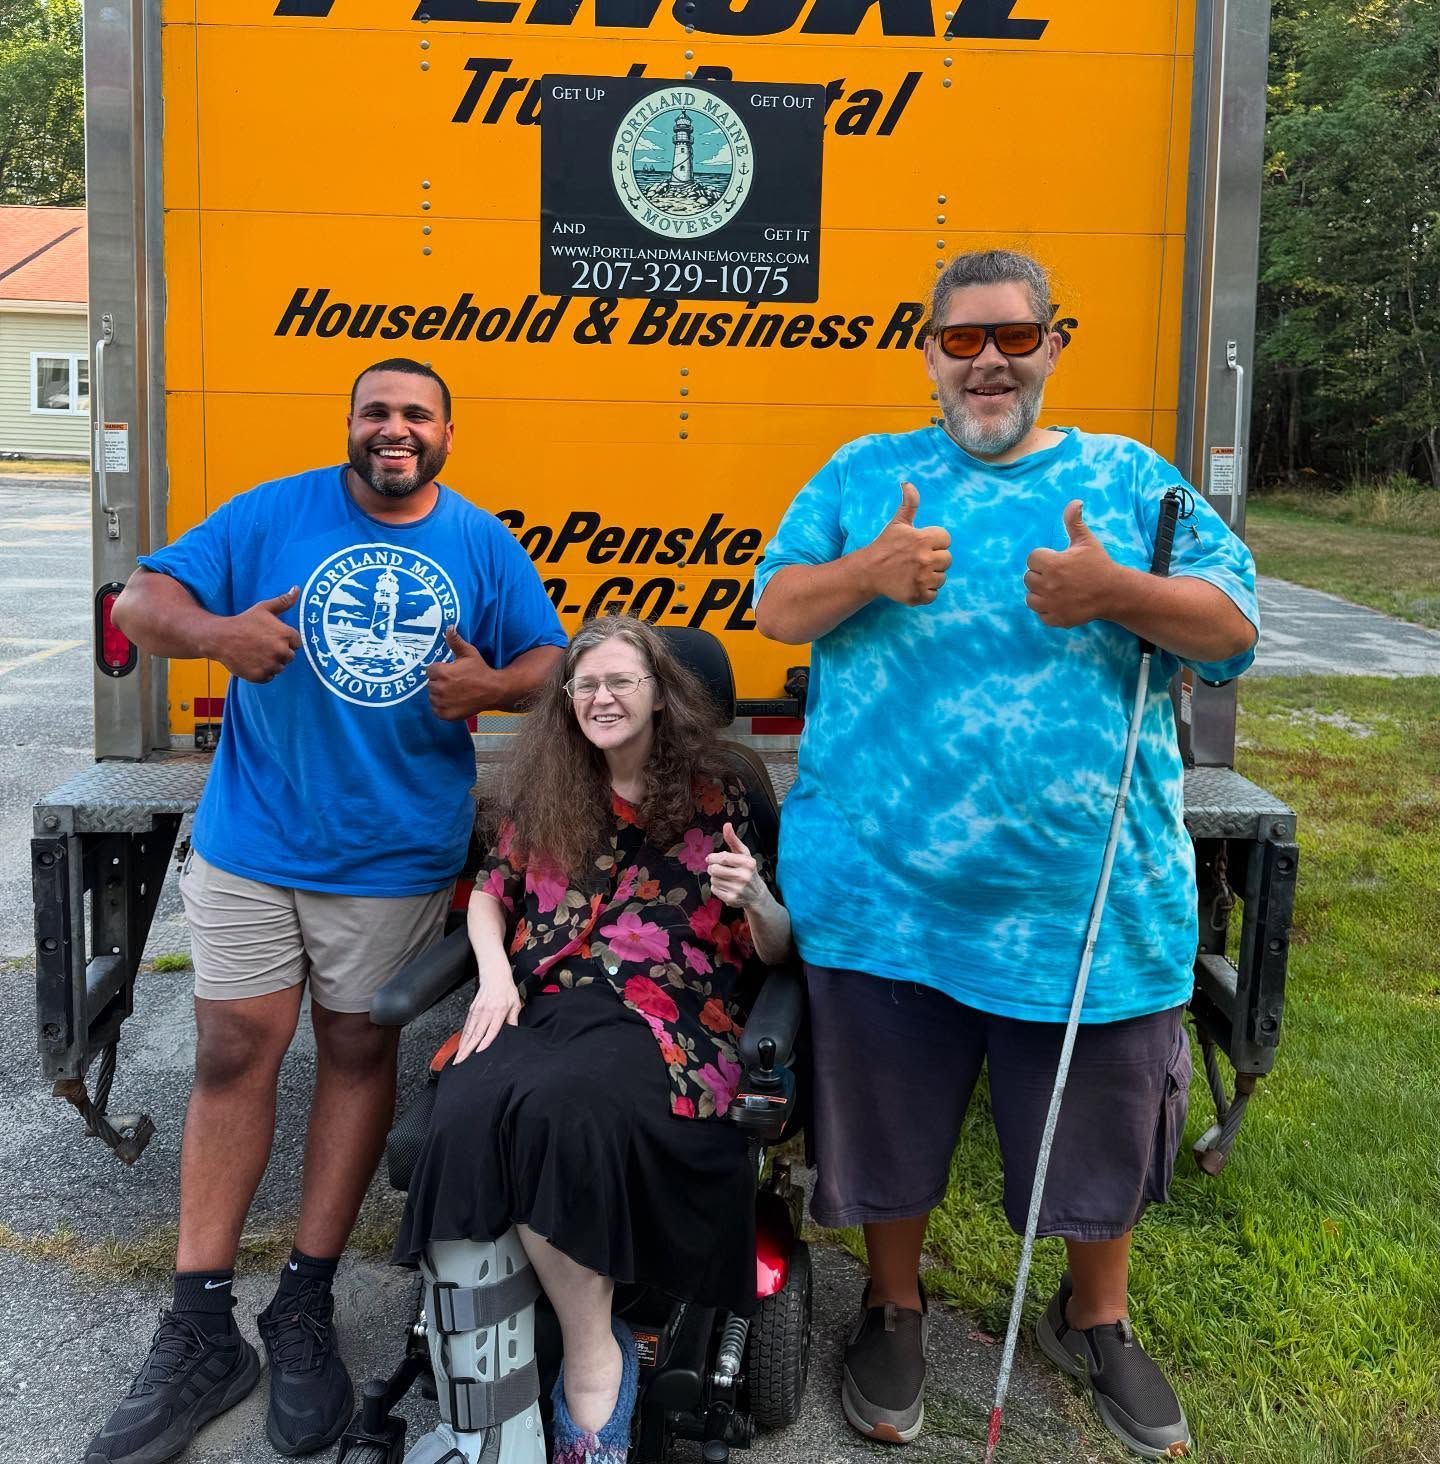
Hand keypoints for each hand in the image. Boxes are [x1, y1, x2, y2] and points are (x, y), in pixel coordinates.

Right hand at [209, 587, 301, 682]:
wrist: (219, 638)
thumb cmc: (243, 621)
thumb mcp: (263, 608)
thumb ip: (283, 601)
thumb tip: (297, 589)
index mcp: (285, 634)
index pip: (297, 642)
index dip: (285, 640)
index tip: (272, 636)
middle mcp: (281, 651)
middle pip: (289, 656)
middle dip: (279, 651)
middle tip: (262, 645)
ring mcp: (271, 665)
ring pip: (280, 667)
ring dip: (271, 662)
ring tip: (256, 652)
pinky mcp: (261, 676)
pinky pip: (269, 676)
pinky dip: (263, 671)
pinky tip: (252, 661)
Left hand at [426, 626, 499, 720]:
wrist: (494, 691)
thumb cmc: (481, 670)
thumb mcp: (469, 653)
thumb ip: (455, 641)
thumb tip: (449, 627)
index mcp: (441, 672)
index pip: (430, 670)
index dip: (441, 670)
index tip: (452, 672)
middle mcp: (438, 688)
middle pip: (431, 684)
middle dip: (440, 682)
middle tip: (455, 682)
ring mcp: (442, 703)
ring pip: (433, 697)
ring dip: (440, 695)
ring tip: (455, 692)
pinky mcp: (445, 714)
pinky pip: (436, 710)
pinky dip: (442, 707)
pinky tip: (454, 702)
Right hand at [455, 969, 521, 1061]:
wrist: (494, 975)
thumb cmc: (506, 989)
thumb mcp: (515, 1004)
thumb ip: (513, 1019)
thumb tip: (513, 1032)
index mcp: (498, 1012)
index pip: (490, 1031)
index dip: (484, 1043)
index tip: (478, 1053)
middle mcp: (486, 1012)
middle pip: (475, 1034)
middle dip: (467, 1049)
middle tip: (461, 1061)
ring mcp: (477, 1011)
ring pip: (468, 1032)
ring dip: (463, 1045)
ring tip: (458, 1058)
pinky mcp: (472, 1010)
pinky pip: (466, 1026)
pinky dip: (463, 1037)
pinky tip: (461, 1045)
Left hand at [706, 823, 766, 908]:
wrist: (756, 894)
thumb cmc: (747, 870)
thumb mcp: (743, 854)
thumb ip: (733, 840)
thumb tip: (726, 825)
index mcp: (748, 863)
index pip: (723, 858)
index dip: (713, 857)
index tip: (710, 858)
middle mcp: (744, 876)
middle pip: (715, 869)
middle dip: (712, 868)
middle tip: (717, 868)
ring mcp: (738, 889)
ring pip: (713, 879)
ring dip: (715, 878)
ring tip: (724, 878)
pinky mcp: (732, 899)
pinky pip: (714, 889)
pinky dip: (716, 887)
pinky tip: (725, 886)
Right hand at [862, 483, 951, 605]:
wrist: (868, 572)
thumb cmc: (885, 546)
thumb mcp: (897, 523)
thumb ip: (909, 504)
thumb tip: (908, 484)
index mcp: (923, 539)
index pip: (946, 539)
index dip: (935, 542)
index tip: (921, 545)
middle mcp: (925, 559)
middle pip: (947, 559)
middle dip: (935, 560)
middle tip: (917, 560)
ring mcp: (922, 579)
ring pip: (942, 578)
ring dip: (931, 576)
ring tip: (914, 572)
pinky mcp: (918, 595)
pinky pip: (934, 594)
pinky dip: (925, 592)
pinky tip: (913, 584)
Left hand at [1024, 500, 1123, 627]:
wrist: (1114, 592)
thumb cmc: (1099, 564)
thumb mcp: (1087, 541)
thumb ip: (1074, 522)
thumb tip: (1075, 502)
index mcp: (1053, 564)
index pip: (1032, 559)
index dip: (1044, 558)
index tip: (1057, 560)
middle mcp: (1049, 585)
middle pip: (1028, 578)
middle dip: (1041, 575)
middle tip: (1059, 575)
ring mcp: (1052, 604)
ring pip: (1030, 597)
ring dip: (1040, 593)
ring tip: (1057, 589)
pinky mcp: (1056, 619)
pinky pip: (1040, 614)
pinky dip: (1047, 610)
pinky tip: (1060, 602)